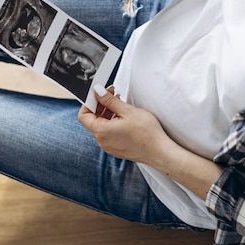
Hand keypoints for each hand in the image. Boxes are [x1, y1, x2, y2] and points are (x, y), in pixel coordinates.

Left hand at [78, 84, 222, 200]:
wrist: (160, 152)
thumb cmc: (146, 133)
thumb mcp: (127, 111)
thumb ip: (109, 100)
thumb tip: (97, 92)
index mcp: (101, 131)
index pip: (83, 115)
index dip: (89, 102)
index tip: (99, 93)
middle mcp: (102, 141)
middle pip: (92, 120)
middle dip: (100, 105)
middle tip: (112, 94)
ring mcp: (109, 146)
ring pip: (102, 126)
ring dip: (108, 113)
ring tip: (121, 104)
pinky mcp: (117, 148)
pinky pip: (109, 133)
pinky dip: (113, 122)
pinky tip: (124, 116)